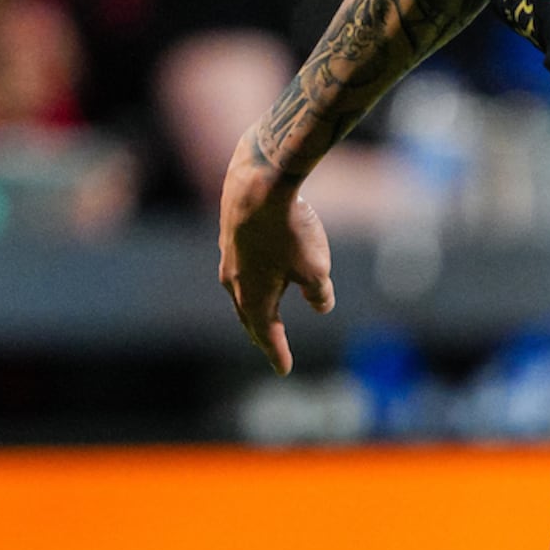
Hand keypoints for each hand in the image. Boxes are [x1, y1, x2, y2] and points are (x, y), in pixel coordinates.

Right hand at [217, 156, 333, 372]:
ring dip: (252, 305)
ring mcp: (228, 256)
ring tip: (259, 313)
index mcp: (252, 298)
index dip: (277, 353)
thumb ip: (319, 294)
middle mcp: (233, 281)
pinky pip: (240, 265)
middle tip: (269, 347)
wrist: (259, 180)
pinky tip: (255, 271)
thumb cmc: (288, 229)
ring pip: (240, 289)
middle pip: (248, 315)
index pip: (267, 334)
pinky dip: (250, 277)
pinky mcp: (230, 233)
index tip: (284, 370)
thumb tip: (320, 306)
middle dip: (260, 333)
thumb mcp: (316, 269)